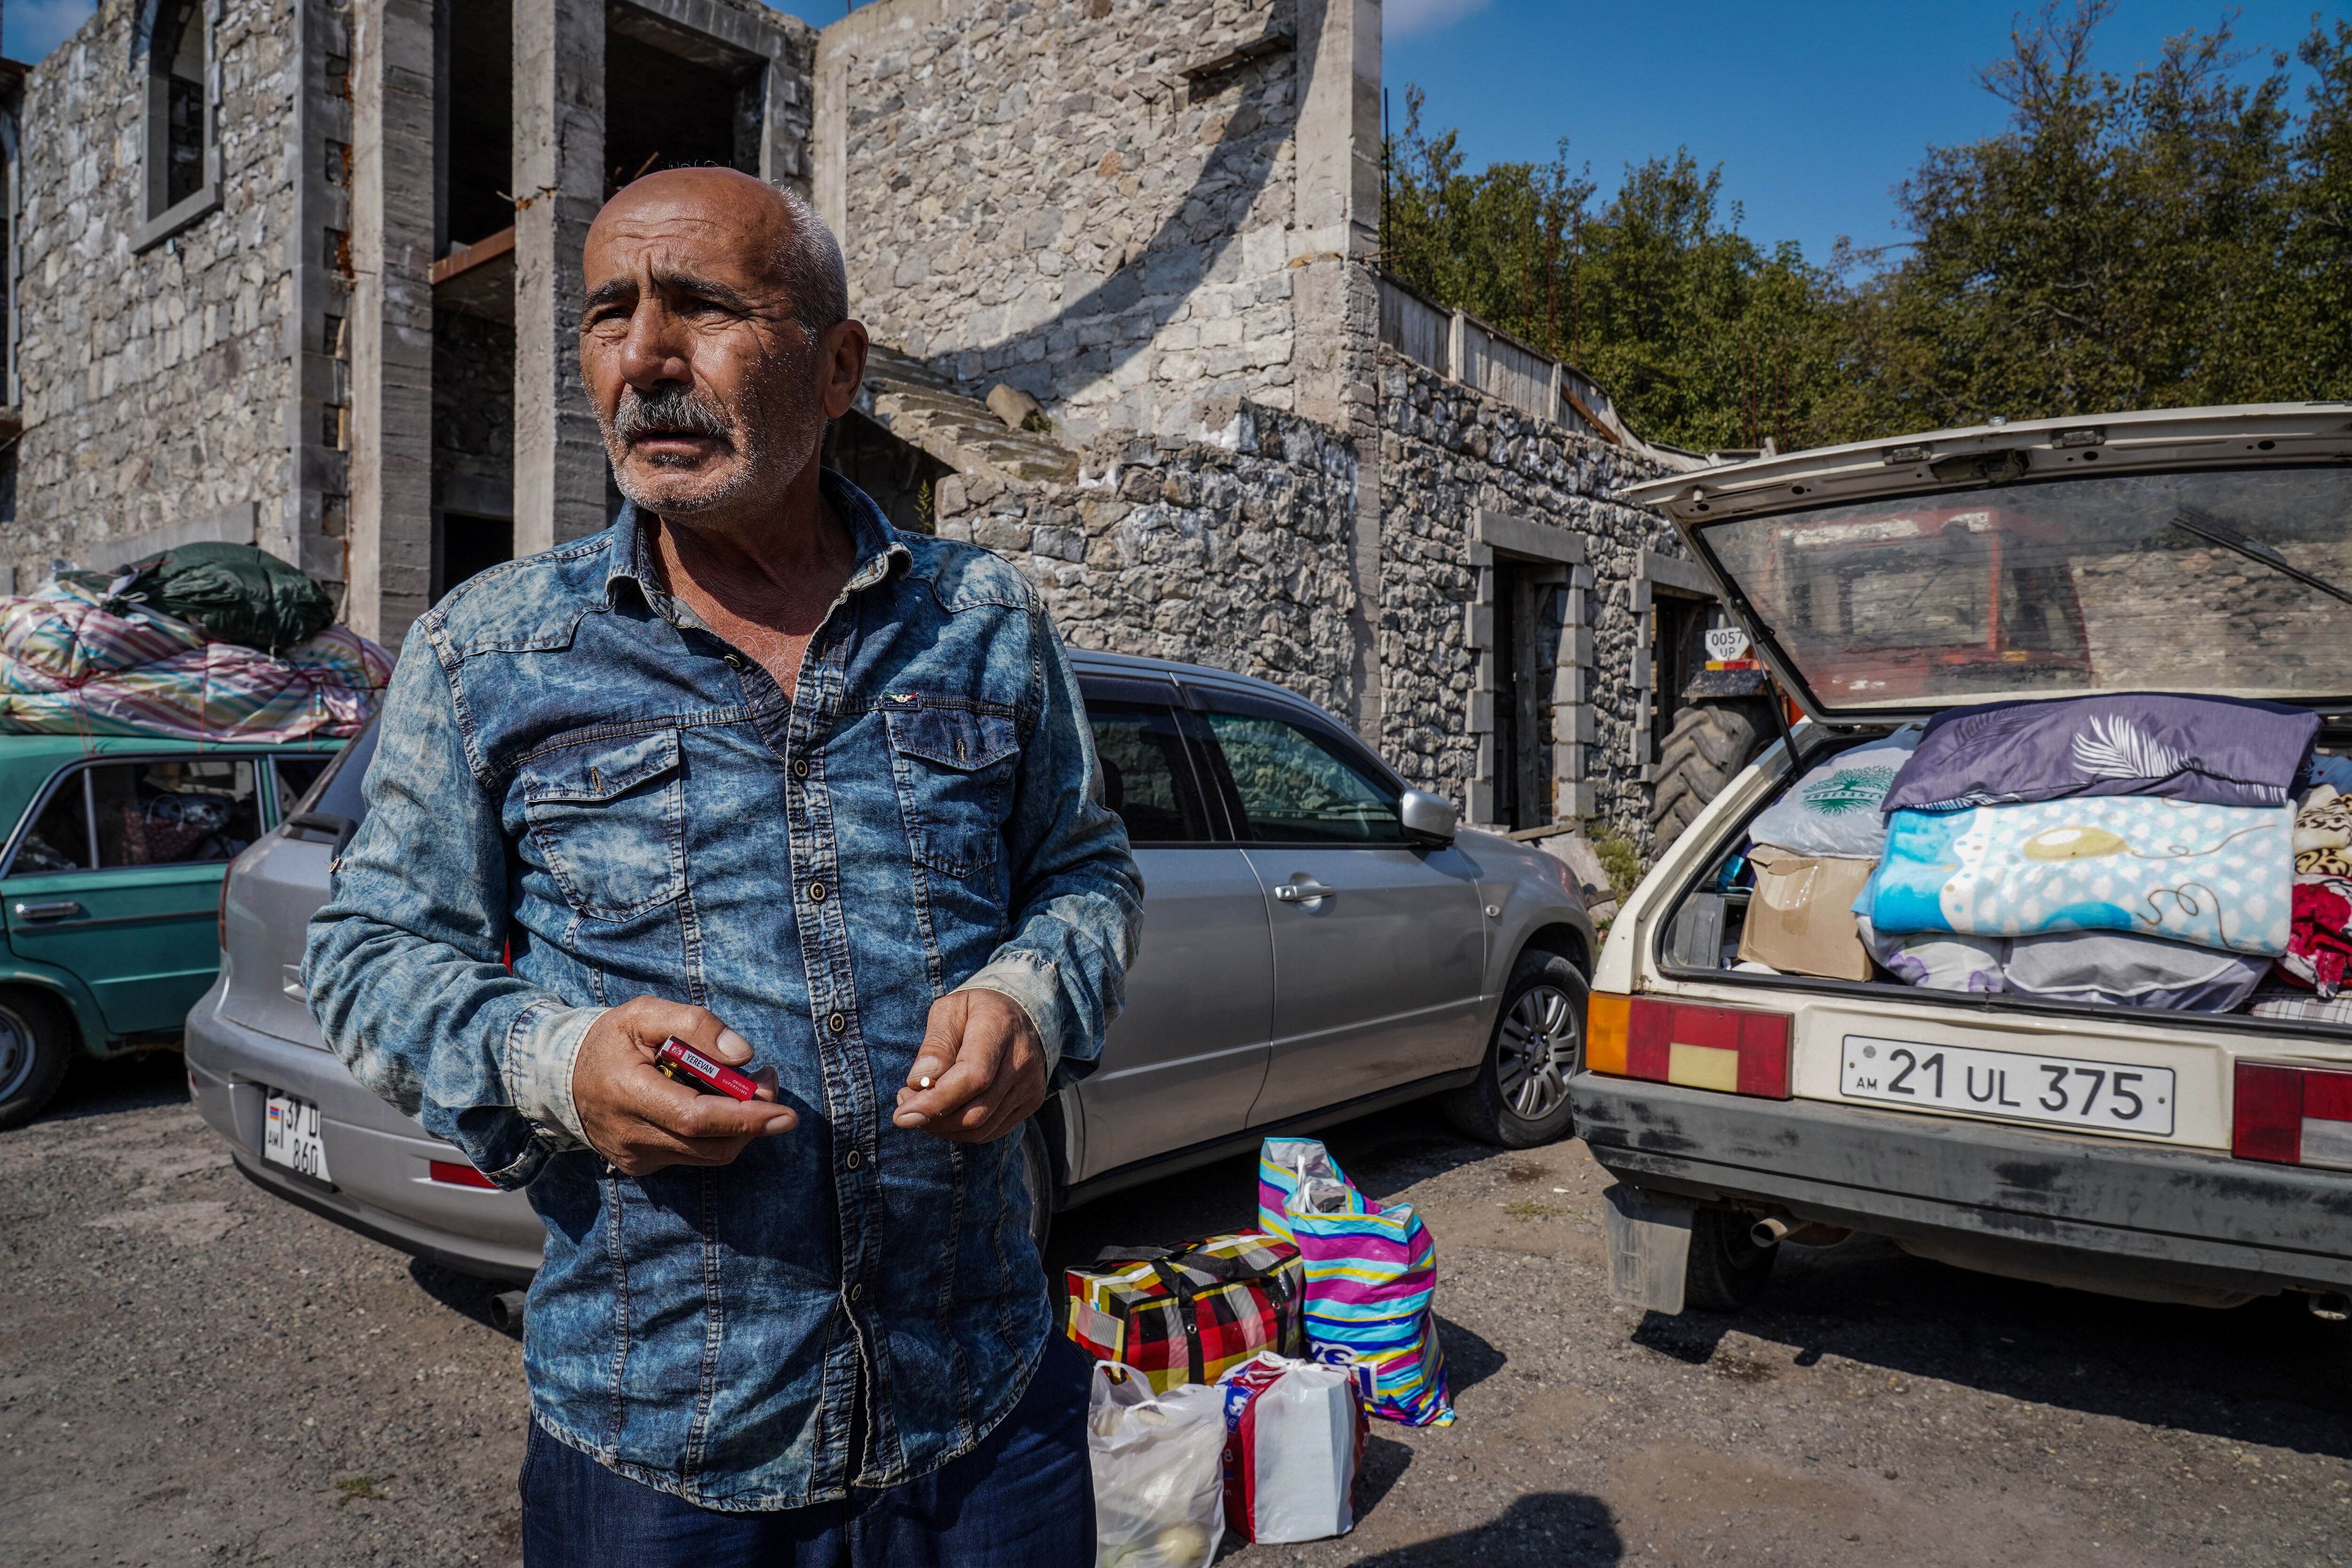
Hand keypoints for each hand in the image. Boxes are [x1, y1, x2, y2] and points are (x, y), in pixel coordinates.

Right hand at [572, 997, 794, 1174]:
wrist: (561, 1076)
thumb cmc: (610, 1039)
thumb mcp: (645, 1013)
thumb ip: (695, 1024)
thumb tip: (743, 1054)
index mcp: (628, 1092)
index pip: (696, 1118)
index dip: (746, 1118)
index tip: (785, 1112)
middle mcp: (630, 1135)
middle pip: (711, 1144)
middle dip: (753, 1119)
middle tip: (767, 1080)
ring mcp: (634, 1157)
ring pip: (708, 1154)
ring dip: (739, 1125)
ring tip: (743, 1086)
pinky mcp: (640, 1166)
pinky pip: (693, 1156)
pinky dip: (714, 1133)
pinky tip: (711, 1102)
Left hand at [892, 989, 1047, 1142]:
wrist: (1020, 1013)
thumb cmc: (974, 1011)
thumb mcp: (948, 1011)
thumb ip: (934, 1046)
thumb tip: (918, 1083)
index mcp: (999, 1027)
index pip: (973, 1077)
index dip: (936, 1101)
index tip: (902, 1114)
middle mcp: (1022, 1059)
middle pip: (976, 1111)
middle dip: (932, 1118)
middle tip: (905, 1105)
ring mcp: (1030, 1084)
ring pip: (981, 1128)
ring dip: (942, 1127)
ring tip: (921, 1107)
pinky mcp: (1031, 1101)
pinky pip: (990, 1131)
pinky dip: (960, 1130)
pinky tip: (944, 1112)